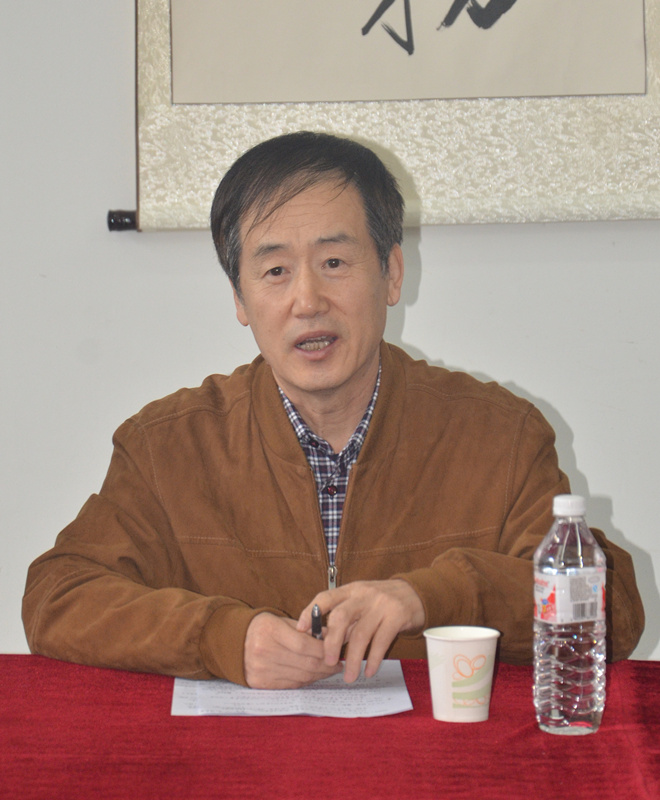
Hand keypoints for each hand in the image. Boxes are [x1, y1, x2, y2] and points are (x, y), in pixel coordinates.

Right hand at [244, 612, 342, 688]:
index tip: (336, 652)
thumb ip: (306, 629)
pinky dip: (306, 681)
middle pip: (305, 663)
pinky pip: (291, 685)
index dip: (324, 651)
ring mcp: (262, 670)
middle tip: (338, 664)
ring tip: (329, 670)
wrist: (232, 642)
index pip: (304, 645)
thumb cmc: (261, 628)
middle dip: (326, 665)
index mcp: (270, 631)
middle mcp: (264, 651)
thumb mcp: (281, 621)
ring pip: (301, 676)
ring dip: (319, 675)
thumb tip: (332, 636)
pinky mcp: (260, 684)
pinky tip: (314, 676)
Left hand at [296, 579, 424, 683]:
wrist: (414, 593)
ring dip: (353, 658)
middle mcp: (363, 595)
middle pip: (341, 617)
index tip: (300, 631)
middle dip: (331, 642)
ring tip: (349, 677)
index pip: (325, 597)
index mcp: (350, 590)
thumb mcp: (360, 602)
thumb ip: (345, 618)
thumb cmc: (380, 602)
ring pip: (361, 634)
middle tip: (327, 662)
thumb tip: (323, 643)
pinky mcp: (397, 616)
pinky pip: (381, 641)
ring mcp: (381, 604)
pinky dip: (373, 659)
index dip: (310, 613)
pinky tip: (369, 671)